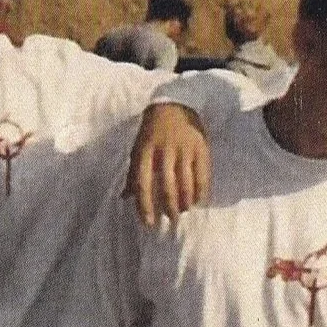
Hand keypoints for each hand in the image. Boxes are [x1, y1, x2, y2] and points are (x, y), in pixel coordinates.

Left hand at [128, 101, 210, 225]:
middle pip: (168, 187)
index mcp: (144, 152)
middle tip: (172, 219)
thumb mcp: (138, 148)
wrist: (175, 103)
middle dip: (170, 208)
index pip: (143, 185)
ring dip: (185, 202)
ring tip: (184, 209)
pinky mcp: (200, 148)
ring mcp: (183, 149)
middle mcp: (164, 151)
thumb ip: (133, 174)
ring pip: (186, 184)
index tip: (149, 223)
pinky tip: (199, 199)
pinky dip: (201, 191)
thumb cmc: (152, 131)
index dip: (145, 207)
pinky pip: (202, 175)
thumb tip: (124, 198)